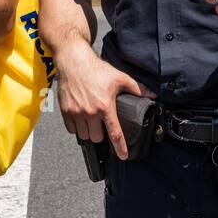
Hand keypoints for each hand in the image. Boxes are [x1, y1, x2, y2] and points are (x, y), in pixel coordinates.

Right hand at [55, 43, 155, 159]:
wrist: (74, 61)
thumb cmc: (96, 69)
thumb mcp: (120, 77)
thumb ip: (137, 88)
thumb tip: (152, 95)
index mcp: (105, 106)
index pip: (114, 133)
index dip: (120, 147)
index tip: (123, 156)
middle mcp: (90, 112)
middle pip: (97, 138)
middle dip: (101, 135)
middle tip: (103, 125)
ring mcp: (76, 112)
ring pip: (84, 136)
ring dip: (89, 132)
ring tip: (92, 122)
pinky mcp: (65, 111)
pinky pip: (71, 130)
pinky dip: (77, 128)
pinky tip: (81, 119)